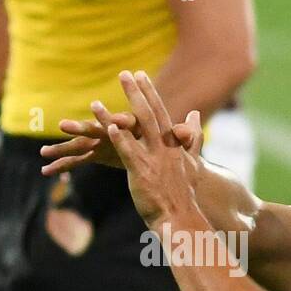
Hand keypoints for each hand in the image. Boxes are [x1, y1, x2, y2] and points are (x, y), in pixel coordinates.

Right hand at [40, 98, 198, 175]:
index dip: (111, 120)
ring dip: (64, 147)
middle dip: (81, 128)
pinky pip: (80, 160)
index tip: (98, 112)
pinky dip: (64, 164)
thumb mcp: (176, 148)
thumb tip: (191, 125)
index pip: (122, 123)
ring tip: (44, 152)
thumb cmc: (169, 155)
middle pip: (97, 131)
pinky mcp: (99, 157)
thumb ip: (182, 137)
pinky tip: (48, 170)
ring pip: (83, 146)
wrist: (166, 174)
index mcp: (135, 129)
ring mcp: (106, 145)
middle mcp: (117, 134)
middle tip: (61, 125)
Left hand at [103, 70, 206, 231]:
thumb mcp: (192, 162)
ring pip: (136, 132)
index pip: (161, 113)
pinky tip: (109, 127)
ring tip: (96, 102)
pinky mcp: (142, 173)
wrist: (183, 216)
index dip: (150, 93)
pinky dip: (120, 139)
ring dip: (116, 115)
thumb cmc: (185, 192)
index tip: (140, 74)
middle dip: (137, 93)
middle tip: (125, 73)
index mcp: (174, 145)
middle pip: (149, 115)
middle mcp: (165, 148)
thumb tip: (194, 115)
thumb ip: (192, 138)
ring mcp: (154, 160)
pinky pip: (130, 153)